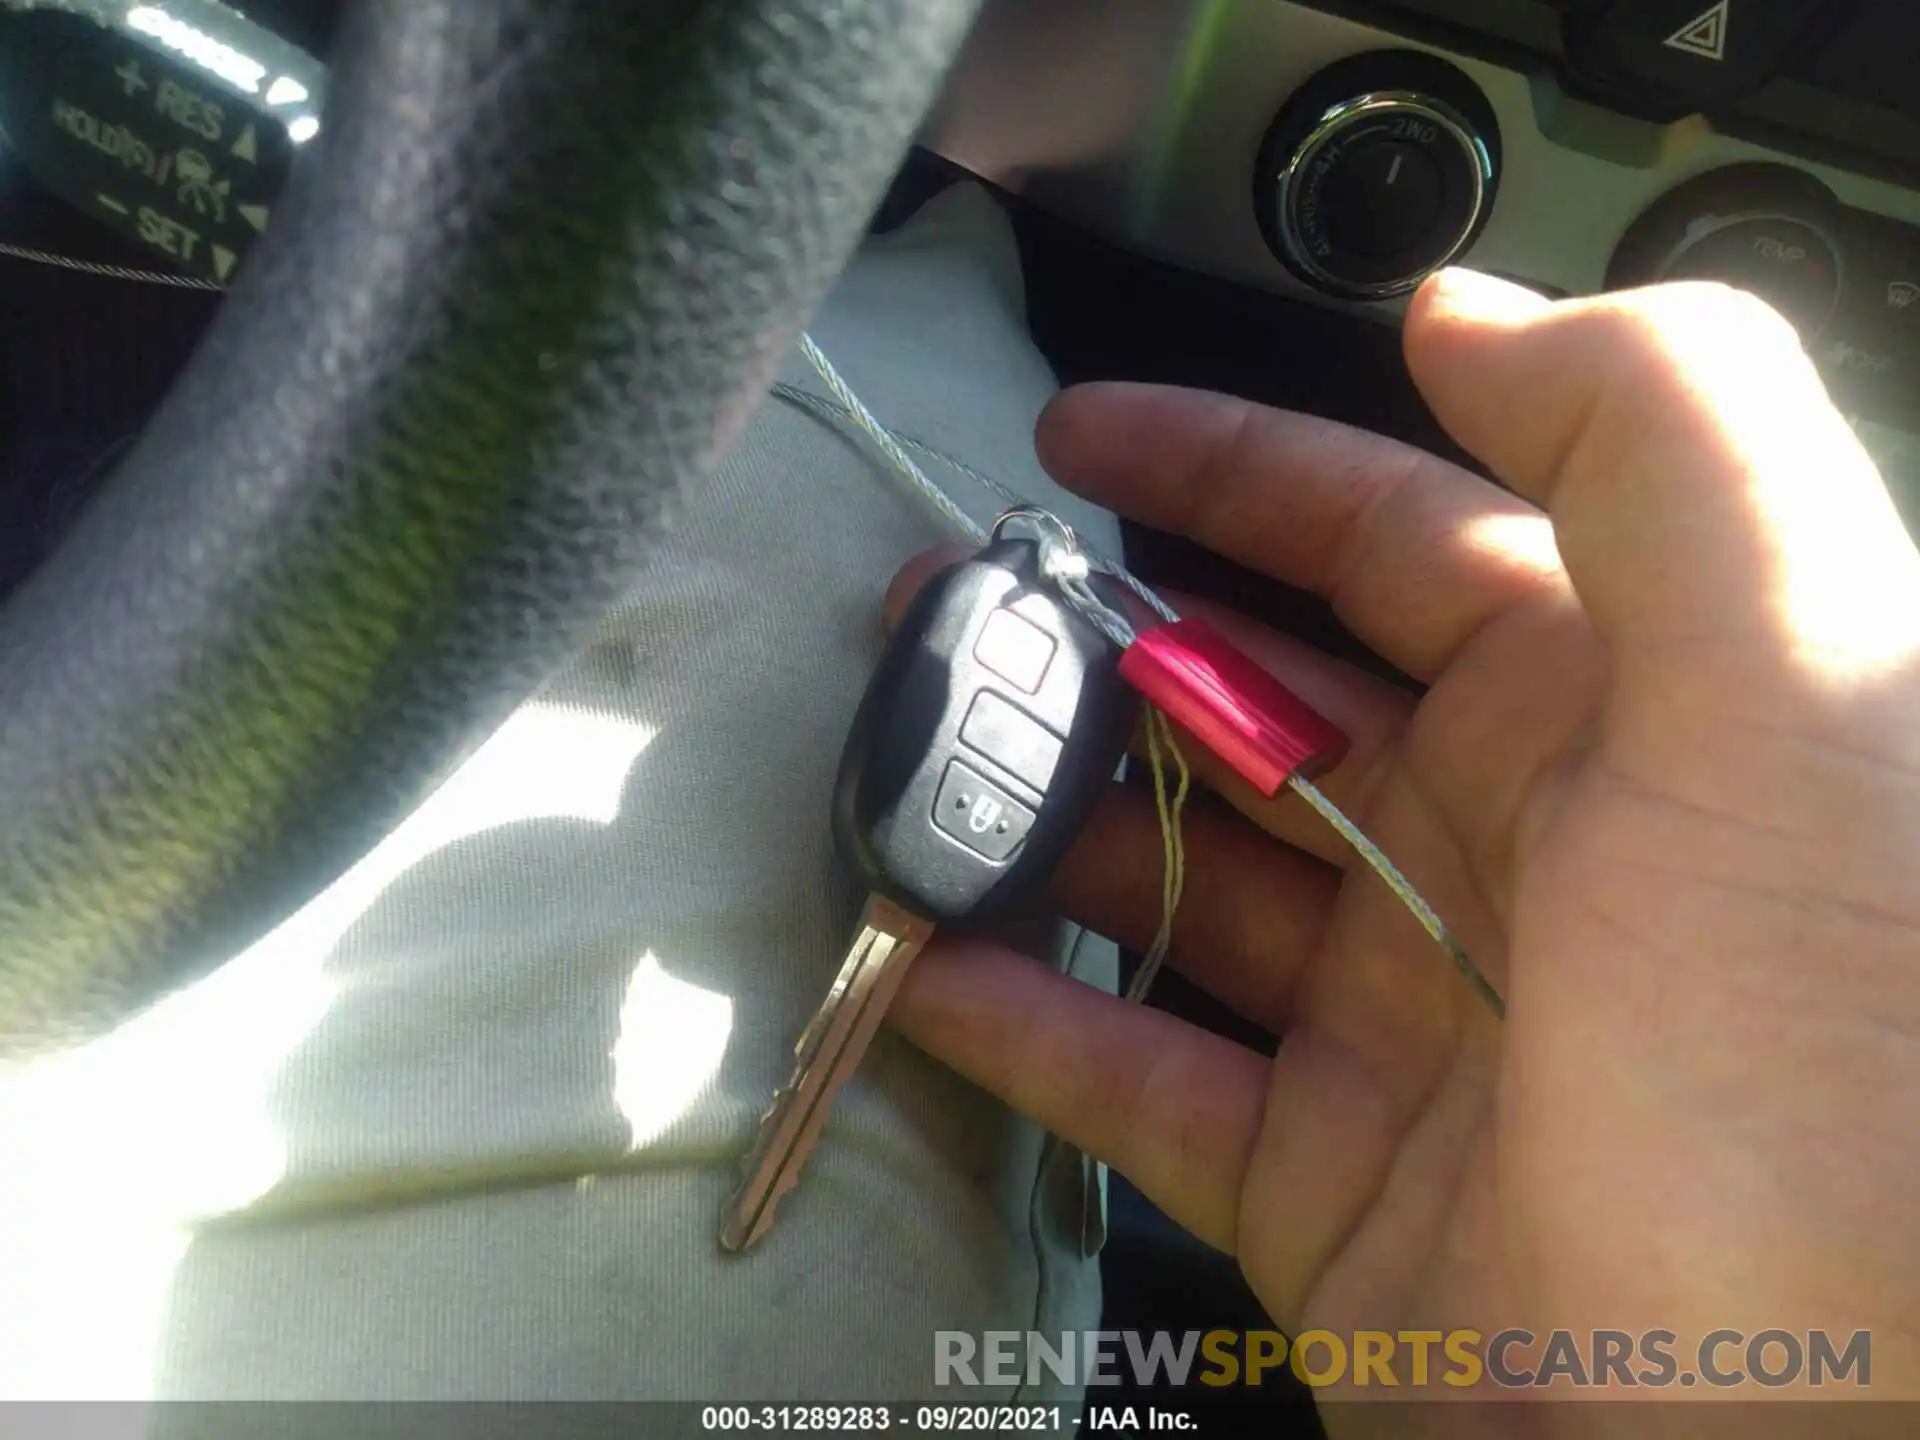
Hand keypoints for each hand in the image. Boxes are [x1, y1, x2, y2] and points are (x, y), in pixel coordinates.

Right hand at [885, 272, 1919, 1424]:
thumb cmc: (1829, 1070)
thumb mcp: (1798, 699)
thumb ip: (1663, 448)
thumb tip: (1462, 313)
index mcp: (1624, 723)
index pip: (1405, 539)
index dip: (1241, 466)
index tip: (1077, 434)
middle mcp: (1513, 860)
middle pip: (1260, 705)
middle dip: (1100, 644)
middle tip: (940, 607)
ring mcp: (1413, 1029)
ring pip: (1186, 882)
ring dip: (1043, 820)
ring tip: (905, 767)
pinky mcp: (1336, 1189)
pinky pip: (1148, 1079)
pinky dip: (1031, 1021)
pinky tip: (922, 965)